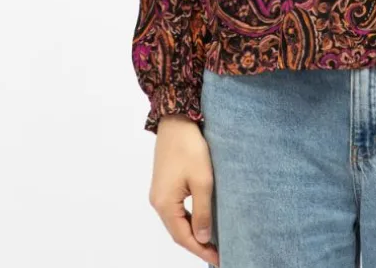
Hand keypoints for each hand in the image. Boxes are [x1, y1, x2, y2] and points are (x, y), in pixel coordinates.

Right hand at [149, 114, 218, 265]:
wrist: (176, 121)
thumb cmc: (190, 147)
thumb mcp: (203, 181)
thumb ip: (203, 212)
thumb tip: (203, 238)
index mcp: (164, 204)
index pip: (183, 237)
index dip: (200, 250)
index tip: (218, 259)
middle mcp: (157, 202)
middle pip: (178, 231)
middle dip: (197, 244)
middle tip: (218, 253)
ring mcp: (159, 193)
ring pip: (177, 221)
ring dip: (193, 232)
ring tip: (212, 241)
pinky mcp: (165, 184)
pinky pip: (176, 209)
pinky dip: (188, 219)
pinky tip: (201, 220)